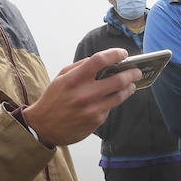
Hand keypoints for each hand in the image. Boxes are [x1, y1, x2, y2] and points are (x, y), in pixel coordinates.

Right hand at [22, 49, 137, 146]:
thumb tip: (103, 60)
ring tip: (132, 84)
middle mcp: (84, 94)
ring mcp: (92, 109)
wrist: (43, 126)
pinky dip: (114, 101)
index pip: (99, 60)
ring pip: (120, 95)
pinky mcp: (96, 121)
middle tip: (137, 71)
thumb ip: (81, 66)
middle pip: (118, 79)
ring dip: (129, 88)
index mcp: (74, 79)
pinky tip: (115, 97)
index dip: (115, 54)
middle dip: (132, 74)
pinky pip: (111, 107)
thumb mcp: (61, 77)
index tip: (123, 53)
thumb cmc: (54, 99)